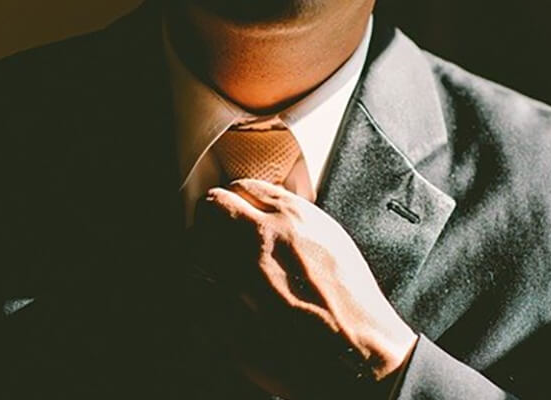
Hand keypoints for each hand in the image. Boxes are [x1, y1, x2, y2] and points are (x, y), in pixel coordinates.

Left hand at [194, 179, 416, 397]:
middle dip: (212, 220)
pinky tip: (223, 305)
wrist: (355, 354)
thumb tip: (266, 211)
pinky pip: (194, 293)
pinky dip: (204, 296)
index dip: (236, 201)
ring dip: (205, 258)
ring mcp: (234, 276)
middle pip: (211, 210)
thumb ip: (294, 220)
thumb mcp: (332, 242)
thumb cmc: (352, 304)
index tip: (234, 212)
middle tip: (218, 236)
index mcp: (289, 217)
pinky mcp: (220, 314)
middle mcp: (257, 239)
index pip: (241, 188)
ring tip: (223, 275)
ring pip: (195, 249)